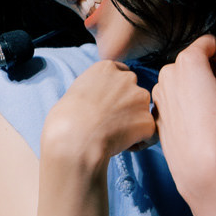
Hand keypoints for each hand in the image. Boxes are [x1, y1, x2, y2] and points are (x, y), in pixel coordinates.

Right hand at [40, 59, 155, 175]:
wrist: (74, 139)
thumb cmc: (65, 120)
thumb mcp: (74, 93)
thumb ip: (93, 90)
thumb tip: (95, 101)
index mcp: (106, 68)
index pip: (121, 75)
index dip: (116, 94)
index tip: (107, 108)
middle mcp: (127, 78)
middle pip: (135, 93)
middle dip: (127, 108)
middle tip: (111, 126)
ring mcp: (140, 98)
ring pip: (143, 113)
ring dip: (133, 125)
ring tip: (114, 138)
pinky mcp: (147, 120)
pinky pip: (149, 133)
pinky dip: (140, 142)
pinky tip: (123, 147)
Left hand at [150, 32, 215, 205]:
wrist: (198, 161)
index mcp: (188, 59)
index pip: (209, 42)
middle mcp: (168, 70)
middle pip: (194, 60)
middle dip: (208, 71)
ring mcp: (159, 91)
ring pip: (182, 78)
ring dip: (195, 86)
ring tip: (206, 110)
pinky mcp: (155, 109)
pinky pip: (173, 96)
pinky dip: (184, 102)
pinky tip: (193, 120)